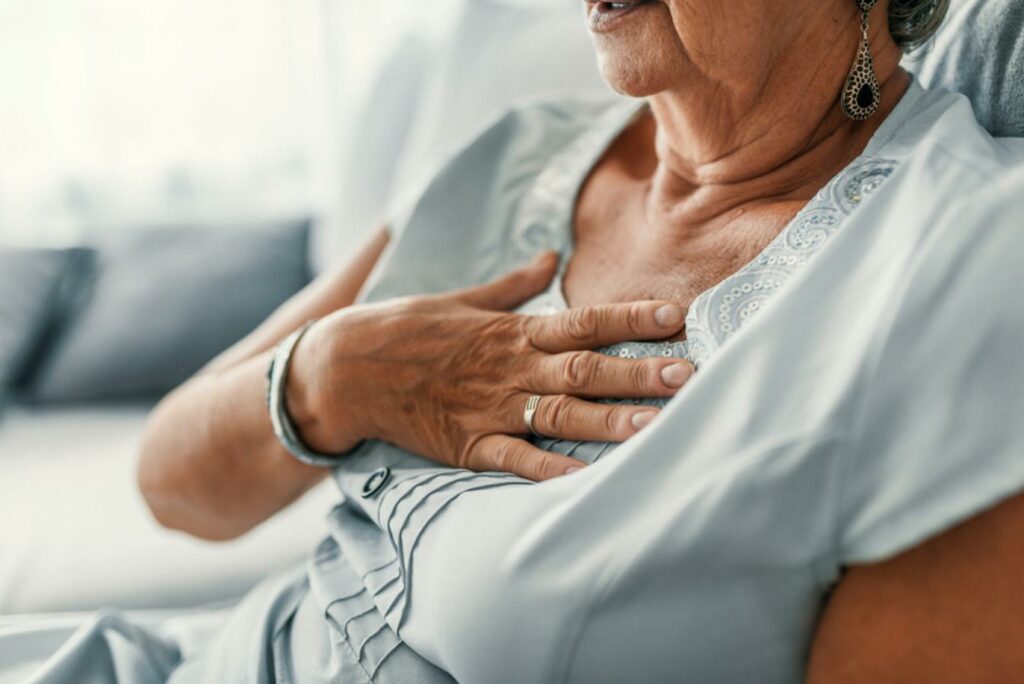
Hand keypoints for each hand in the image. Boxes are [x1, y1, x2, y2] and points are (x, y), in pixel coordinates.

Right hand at [287, 252, 693, 479]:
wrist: (346, 367)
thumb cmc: (407, 328)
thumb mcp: (462, 299)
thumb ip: (513, 285)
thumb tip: (550, 256)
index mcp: (512, 331)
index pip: (583, 320)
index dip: (630, 319)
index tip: (675, 317)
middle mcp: (509, 368)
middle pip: (584, 370)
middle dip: (637, 373)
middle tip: (688, 375)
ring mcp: (490, 408)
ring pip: (558, 416)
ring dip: (608, 421)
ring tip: (654, 426)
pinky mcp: (467, 444)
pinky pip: (515, 460)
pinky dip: (549, 470)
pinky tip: (586, 479)